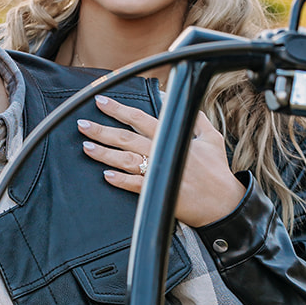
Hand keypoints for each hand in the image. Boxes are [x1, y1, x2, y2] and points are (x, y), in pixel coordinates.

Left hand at [77, 96, 244, 226]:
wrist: (223, 203)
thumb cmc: (217, 170)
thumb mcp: (212, 138)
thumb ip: (195, 118)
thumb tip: (183, 102)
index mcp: (172, 137)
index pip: (140, 119)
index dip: (119, 110)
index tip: (100, 101)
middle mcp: (163, 152)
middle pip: (126, 138)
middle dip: (102, 129)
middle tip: (82, 123)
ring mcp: (159, 173)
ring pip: (126, 160)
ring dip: (104, 153)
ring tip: (86, 146)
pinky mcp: (159, 192)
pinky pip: (135, 185)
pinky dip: (120, 180)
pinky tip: (105, 175)